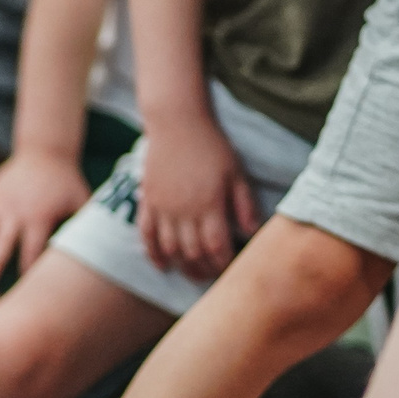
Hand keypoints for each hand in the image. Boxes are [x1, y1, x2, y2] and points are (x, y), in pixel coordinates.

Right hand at [0, 150, 90, 289]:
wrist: (46, 151)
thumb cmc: (67, 184)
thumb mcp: (81, 203)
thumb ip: (83, 228)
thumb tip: (95, 255)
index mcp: (39, 216)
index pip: (33, 249)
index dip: (28, 270)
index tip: (21, 294)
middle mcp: (15, 211)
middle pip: (1, 241)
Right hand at [137, 117, 258, 281]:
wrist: (176, 122)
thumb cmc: (212, 146)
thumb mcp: (236, 173)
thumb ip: (244, 205)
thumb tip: (252, 233)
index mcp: (209, 204)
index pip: (216, 247)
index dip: (223, 264)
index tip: (230, 269)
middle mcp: (184, 211)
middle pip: (193, 254)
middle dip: (204, 270)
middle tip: (214, 275)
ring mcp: (163, 207)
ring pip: (170, 249)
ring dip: (182, 266)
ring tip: (193, 273)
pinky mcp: (148, 201)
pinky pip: (146, 235)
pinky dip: (154, 254)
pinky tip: (163, 265)